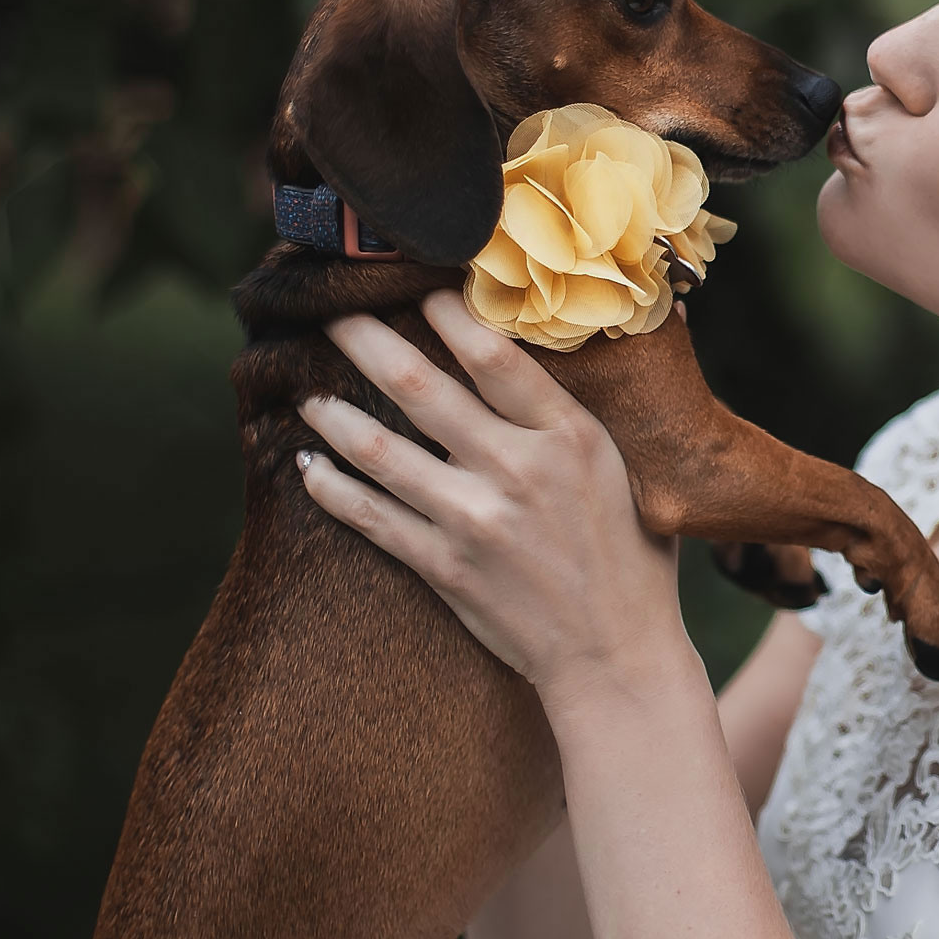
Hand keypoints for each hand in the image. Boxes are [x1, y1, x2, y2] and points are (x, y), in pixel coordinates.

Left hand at [295, 289, 688, 705]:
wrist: (616, 655)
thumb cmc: (630, 558)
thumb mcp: (623, 469)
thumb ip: (574, 415)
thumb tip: (552, 352)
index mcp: (568, 436)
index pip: (493, 354)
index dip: (444, 311)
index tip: (413, 284)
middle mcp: (516, 470)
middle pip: (420, 388)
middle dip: (364, 340)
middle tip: (331, 311)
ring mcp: (473, 520)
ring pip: (380, 451)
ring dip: (333, 415)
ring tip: (308, 393)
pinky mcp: (443, 566)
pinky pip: (370, 518)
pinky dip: (331, 489)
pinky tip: (310, 467)